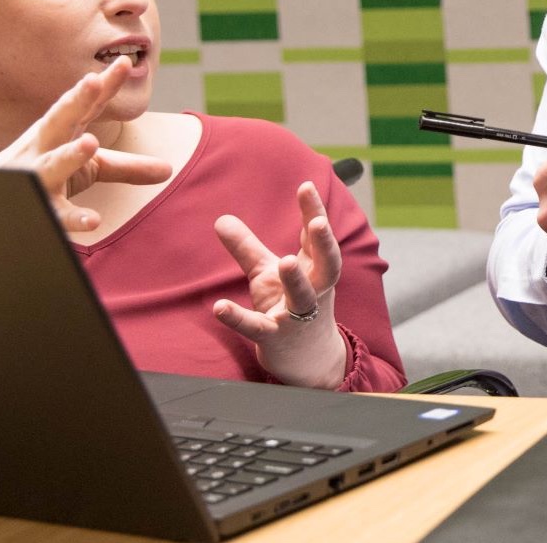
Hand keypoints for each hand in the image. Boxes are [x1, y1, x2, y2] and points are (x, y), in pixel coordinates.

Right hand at [0, 57, 171, 233]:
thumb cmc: (46, 179)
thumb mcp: (88, 170)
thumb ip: (126, 167)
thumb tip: (169, 169)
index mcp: (59, 133)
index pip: (85, 106)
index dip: (104, 85)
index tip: (124, 62)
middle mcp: (44, 149)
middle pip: (59, 121)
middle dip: (75, 101)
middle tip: (92, 82)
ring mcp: (36, 177)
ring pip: (51, 164)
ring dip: (68, 154)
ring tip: (89, 143)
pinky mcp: (35, 209)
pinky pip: (53, 213)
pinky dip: (72, 217)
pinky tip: (94, 220)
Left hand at [211, 182, 348, 388]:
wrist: (305, 359)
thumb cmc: (288, 306)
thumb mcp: (267, 273)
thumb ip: (247, 247)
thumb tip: (220, 219)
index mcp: (314, 268)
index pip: (317, 237)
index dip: (313, 212)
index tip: (306, 186)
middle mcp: (312, 289)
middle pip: (327, 264)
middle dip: (324, 243)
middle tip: (318, 223)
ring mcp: (296, 314)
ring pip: (302, 296)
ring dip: (296, 279)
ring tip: (285, 261)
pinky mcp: (274, 336)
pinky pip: (257, 327)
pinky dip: (239, 318)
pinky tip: (220, 307)